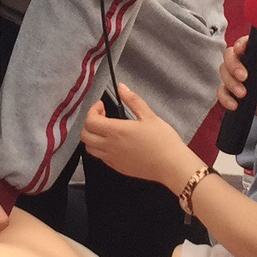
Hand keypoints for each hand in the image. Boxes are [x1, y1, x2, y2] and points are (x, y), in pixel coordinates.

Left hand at [81, 84, 203, 192]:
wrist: (171, 166)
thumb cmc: (163, 141)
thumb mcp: (149, 116)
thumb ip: (133, 100)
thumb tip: (122, 88)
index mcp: (116, 131)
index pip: (90, 121)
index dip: (92, 110)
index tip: (102, 106)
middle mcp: (110, 146)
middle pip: (84, 135)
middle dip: (89, 123)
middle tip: (102, 117)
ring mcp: (113, 159)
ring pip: (90, 148)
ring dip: (93, 137)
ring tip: (106, 130)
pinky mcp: (118, 168)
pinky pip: (101, 158)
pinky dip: (101, 148)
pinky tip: (114, 143)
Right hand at [217, 38, 256, 136]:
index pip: (248, 45)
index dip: (240, 45)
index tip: (239, 51)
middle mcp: (252, 68)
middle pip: (231, 57)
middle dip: (232, 66)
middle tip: (243, 78)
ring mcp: (244, 82)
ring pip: (225, 74)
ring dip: (229, 83)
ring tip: (242, 95)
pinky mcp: (239, 96)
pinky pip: (224, 93)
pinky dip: (225, 98)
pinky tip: (234, 105)